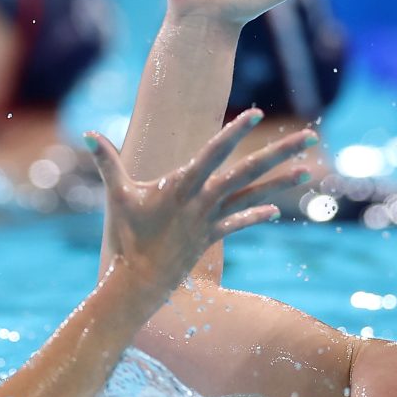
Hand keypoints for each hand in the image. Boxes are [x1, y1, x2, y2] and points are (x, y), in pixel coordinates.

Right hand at [88, 110, 316, 309]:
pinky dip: (256, 214)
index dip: (234, 132)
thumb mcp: (117, 196)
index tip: (256, 114)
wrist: (137, 283)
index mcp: (182, 185)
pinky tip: (277, 210)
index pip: (214, 152)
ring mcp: (210, 219)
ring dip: (280, 183)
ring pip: (251, 195)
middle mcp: (202, 200)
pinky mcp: (211, 237)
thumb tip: (87, 134)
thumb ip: (107, 162)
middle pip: (248, 170)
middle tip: (310, 138)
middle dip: (280, 152)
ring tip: (308, 172)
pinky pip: (238, 223)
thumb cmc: (126, 236)